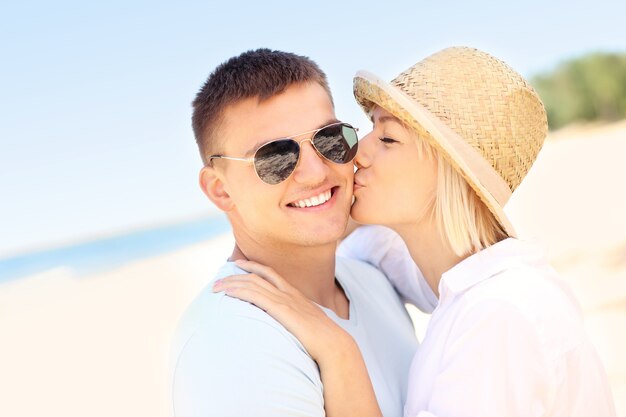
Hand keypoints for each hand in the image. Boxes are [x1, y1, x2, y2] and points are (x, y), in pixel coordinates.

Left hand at [212, 260, 350, 361]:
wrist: (333, 344)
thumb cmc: (323, 339)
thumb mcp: (309, 324)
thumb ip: (298, 320)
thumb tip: (292, 326)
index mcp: (295, 295)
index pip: (271, 273)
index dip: (253, 267)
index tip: (239, 264)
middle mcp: (288, 293)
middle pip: (257, 276)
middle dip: (236, 275)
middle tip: (219, 278)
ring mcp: (285, 300)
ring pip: (253, 284)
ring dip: (231, 283)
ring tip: (215, 287)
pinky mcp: (281, 310)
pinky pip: (255, 295)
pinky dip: (239, 291)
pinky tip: (228, 293)